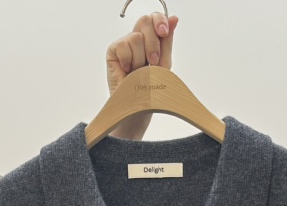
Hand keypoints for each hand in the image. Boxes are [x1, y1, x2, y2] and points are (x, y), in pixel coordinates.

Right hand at [106, 12, 178, 140]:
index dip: (160, 20)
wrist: (138, 107)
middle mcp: (136, 39)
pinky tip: (127, 71)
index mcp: (150, 39)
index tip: (164, 32)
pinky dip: (129, 61)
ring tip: (138, 72)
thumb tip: (174, 18)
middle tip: (153, 62)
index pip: (154, 18)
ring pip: (136, 37)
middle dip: (153, 42)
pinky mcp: (113, 51)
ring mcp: (124, 44)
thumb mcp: (164, 64)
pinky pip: (124, 45)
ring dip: (141, 59)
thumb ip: (167, 41)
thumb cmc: (150, 89)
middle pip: (145, 21)